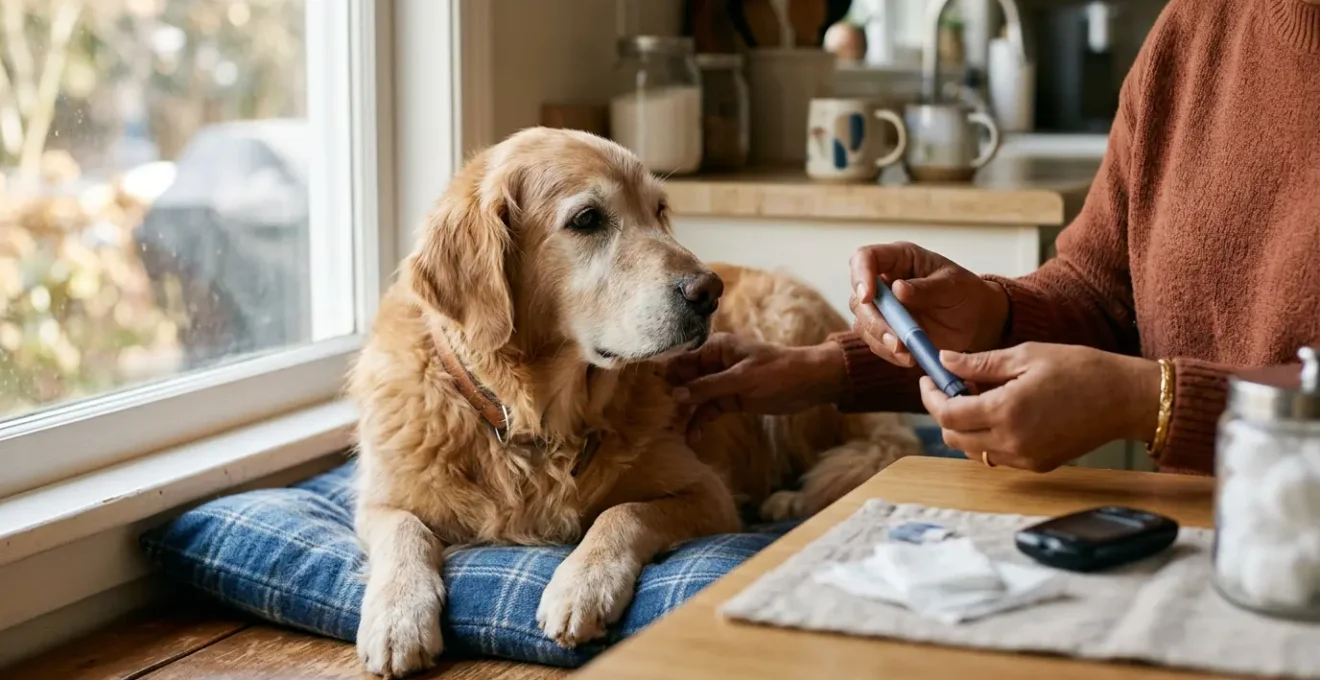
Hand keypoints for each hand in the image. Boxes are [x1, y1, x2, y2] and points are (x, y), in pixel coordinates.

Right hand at [662, 333, 845, 444]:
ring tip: (670, 431)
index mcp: (716, 347)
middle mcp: (715, 363)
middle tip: (652, 416)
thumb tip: (676, 396)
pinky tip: (692, 438)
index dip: (664, 373)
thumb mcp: (742, 379)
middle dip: (670, 396)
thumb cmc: (778, 372)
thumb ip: (709, 387)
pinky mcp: (731, 399)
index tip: (644, 389)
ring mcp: (722, 382)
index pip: (682, 358)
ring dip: (685, 413)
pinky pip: (709, 411)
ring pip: (695, 398)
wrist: (811, 383)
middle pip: (685, 379)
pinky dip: (701, 422)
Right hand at [848, 242, 1009, 366]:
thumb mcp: (953, 286)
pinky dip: (888, 352)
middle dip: (873, 321)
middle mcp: (884, 281)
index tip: (868, 296)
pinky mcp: (885, 329)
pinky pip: (874, 342)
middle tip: (895, 339)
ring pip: (862, 322)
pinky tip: (909, 357)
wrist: (975, 320)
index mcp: (899, 259)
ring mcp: (883, 307)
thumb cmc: (965, 293)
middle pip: (858, 297)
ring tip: (906, 352)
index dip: (860, 275)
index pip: (865, 257)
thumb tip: (898, 289)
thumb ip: (926, 288)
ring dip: (880, 340)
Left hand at [919, 342, 1160, 471]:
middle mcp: (1011, 442)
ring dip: (965, 427)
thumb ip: (980, 363)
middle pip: (952, 437)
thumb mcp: (1026, 355)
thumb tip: (944, 361)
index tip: (929, 379)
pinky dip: (987, 438)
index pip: (947, 414)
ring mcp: (1025, 458)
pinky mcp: (1037, 465)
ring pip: (972, 450)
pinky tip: (1000, 413)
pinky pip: (996, 456)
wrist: (1126, 399)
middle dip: (944, 412)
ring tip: (979, 397)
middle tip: (953, 385)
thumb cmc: (1080, 369)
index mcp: (1006, 411)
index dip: (930, 396)